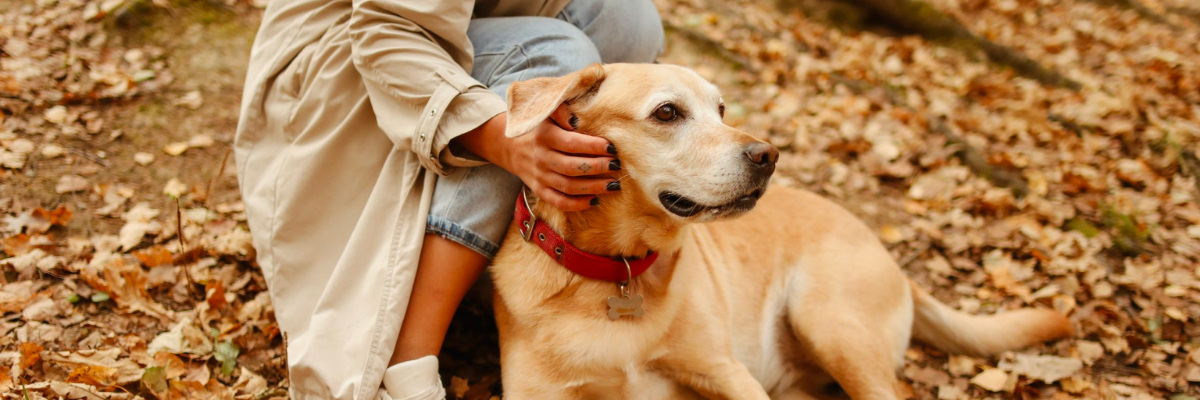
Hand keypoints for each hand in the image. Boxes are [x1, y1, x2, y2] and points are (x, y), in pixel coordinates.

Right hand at [454, 104, 620, 211]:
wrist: (511, 146)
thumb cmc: (539, 127)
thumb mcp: (547, 112)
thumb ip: (562, 111)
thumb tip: (578, 119)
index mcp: (544, 136)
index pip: (571, 143)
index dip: (593, 146)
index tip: (612, 147)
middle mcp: (541, 157)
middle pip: (572, 167)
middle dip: (598, 167)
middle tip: (616, 165)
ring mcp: (539, 176)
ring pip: (568, 186)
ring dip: (593, 187)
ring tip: (613, 184)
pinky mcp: (539, 190)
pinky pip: (558, 201)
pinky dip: (577, 204)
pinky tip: (594, 199)